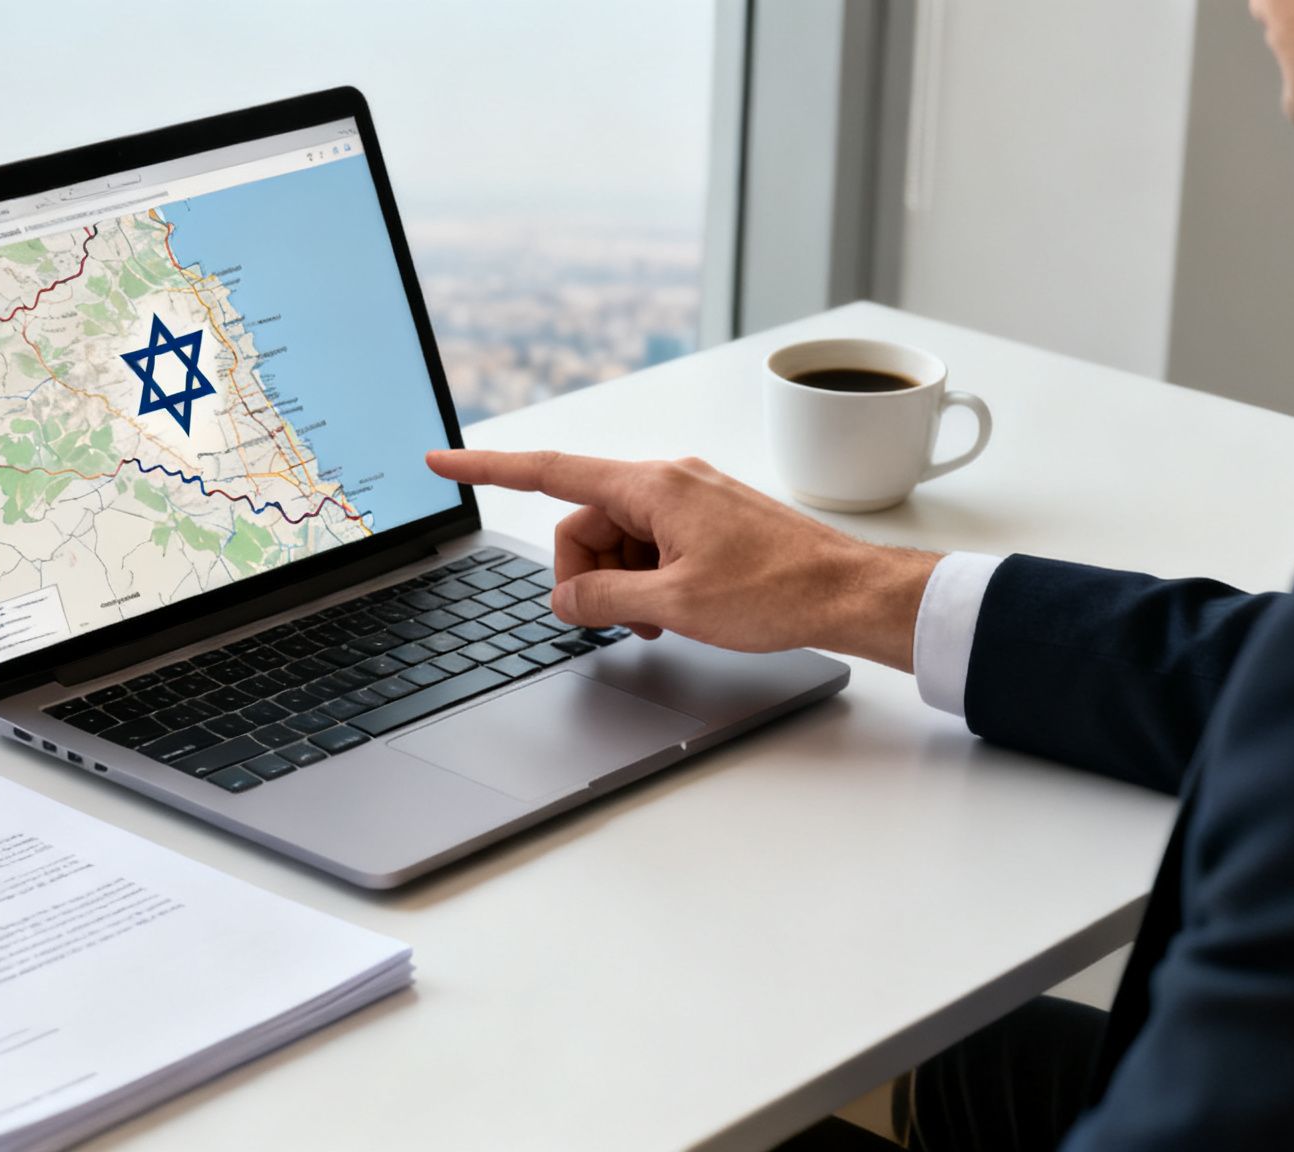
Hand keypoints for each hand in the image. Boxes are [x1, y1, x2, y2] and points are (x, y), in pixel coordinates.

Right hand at [424, 450, 939, 670]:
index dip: (488, 470)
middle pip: (583, 522)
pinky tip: (676, 608)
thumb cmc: (779, 591)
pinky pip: (650, 544)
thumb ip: (604, 599)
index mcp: (653, 486)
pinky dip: (648, 578)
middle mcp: (668, 480)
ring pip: (617, 539)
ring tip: (662, 617)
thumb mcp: (675, 604)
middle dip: (587, 573)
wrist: (851, 593)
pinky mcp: (707, 519)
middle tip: (623, 618)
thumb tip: (564, 600)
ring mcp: (689, 498)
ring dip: (622, 582)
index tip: (442, 462)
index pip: (550, 472)